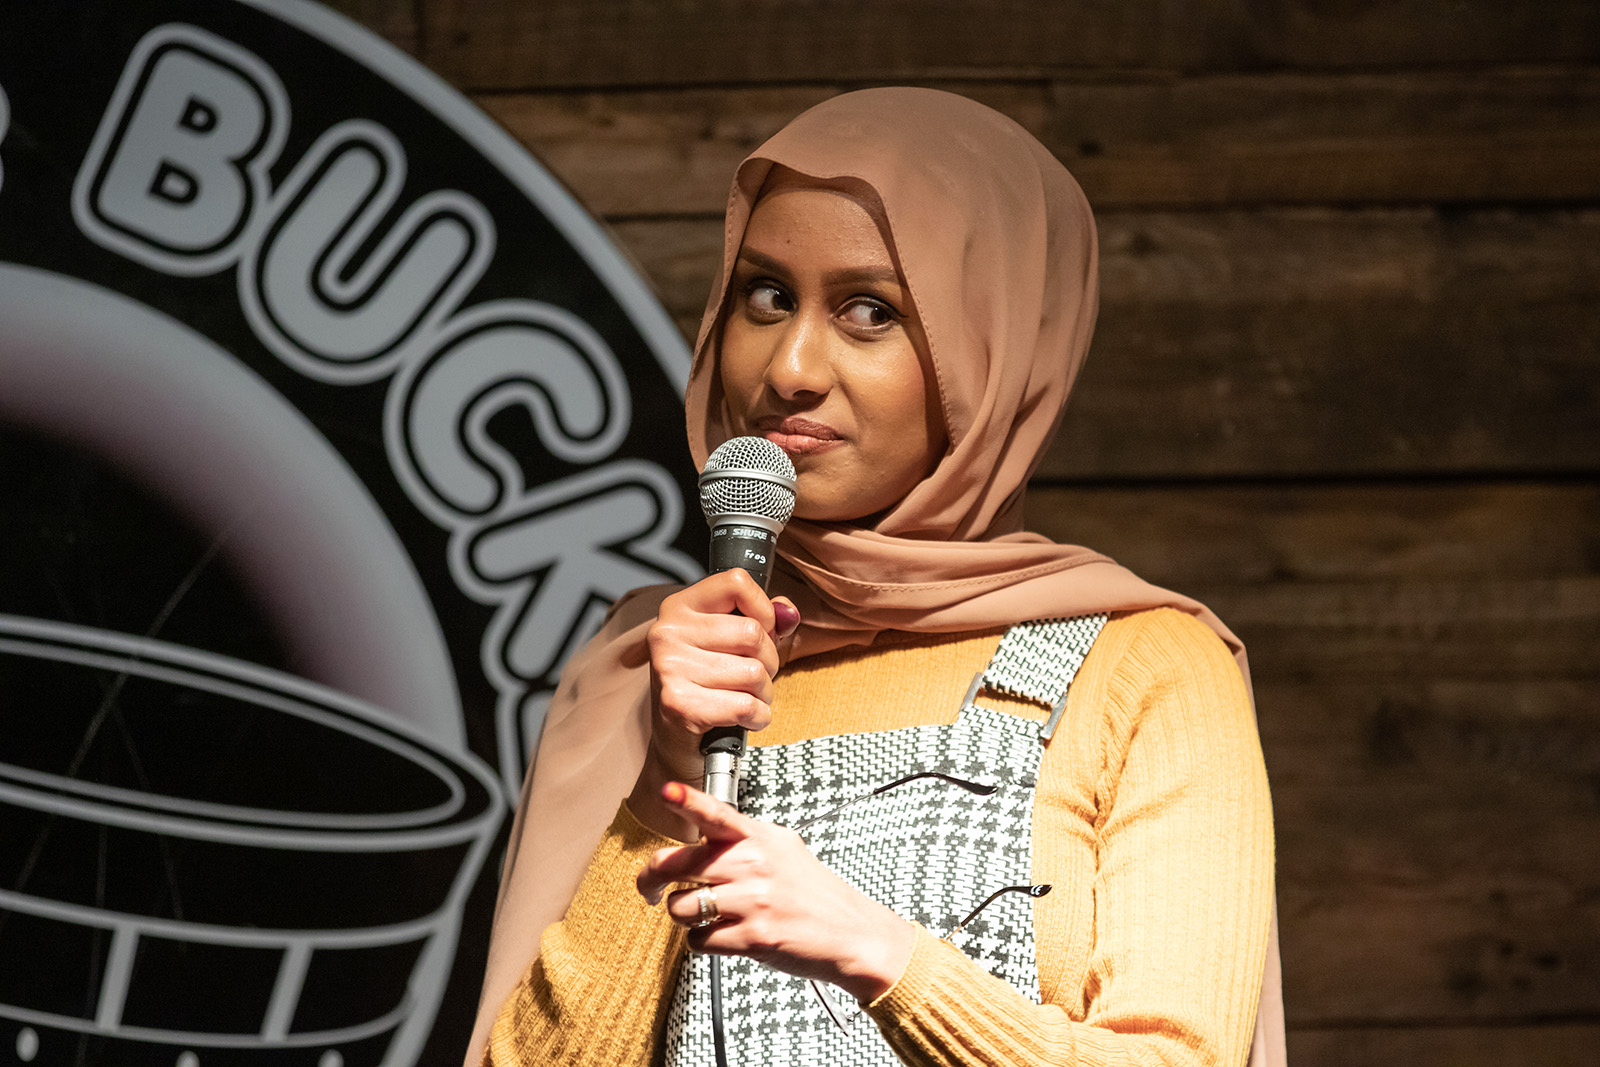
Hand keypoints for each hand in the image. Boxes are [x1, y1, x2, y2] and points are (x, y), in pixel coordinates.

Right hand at [630, 570, 798, 839]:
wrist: (676, 741)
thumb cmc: (708, 686)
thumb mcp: (731, 643)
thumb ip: (765, 621)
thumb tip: (789, 612)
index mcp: (679, 606)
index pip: (736, 581)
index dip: (763, 609)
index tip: (761, 631)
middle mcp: (667, 632)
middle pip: (752, 633)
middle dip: (768, 662)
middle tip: (753, 677)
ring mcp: (669, 667)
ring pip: (753, 672)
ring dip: (763, 693)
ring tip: (746, 698)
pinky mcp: (678, 704)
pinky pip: (745, 705)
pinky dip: (757, 717)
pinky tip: (744, 718)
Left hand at [637, 781, 914, 1003]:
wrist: (853, 934)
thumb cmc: (817, 895)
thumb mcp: (786, 850)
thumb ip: (745, 841)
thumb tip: (704, 840)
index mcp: (760, 838)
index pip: (717, 814)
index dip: (688, 801)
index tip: (668, 791)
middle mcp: (754, 864)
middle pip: (679, 863)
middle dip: (652, 879)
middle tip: (650, 888)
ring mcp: (753, 900)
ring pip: (682, 907)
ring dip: (685, 917)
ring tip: (705, 916)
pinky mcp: (752, 936)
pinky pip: (699, 940)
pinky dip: (704, 942)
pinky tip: (723, 936)